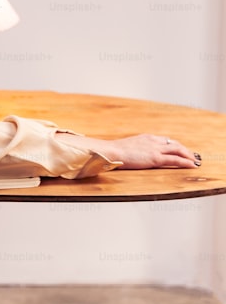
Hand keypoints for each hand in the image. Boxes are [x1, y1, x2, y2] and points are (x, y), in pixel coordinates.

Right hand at [59, 133, 200, 168]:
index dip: (174, 145)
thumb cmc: (112, 152)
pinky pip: (175, 159)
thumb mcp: (124, 148)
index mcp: (145, 137)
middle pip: (174, 143)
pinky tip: (192, 165)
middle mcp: (152, 140)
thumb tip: (127, 154)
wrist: (109, 151)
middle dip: (185, 150)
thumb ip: (131, 150)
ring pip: (178, 149)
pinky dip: (186, 162)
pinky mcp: (155, 157)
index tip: (179, 150)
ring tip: (195, 161)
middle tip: (192, 156)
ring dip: (189, 155)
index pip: (164, 140)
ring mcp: (155, 148)